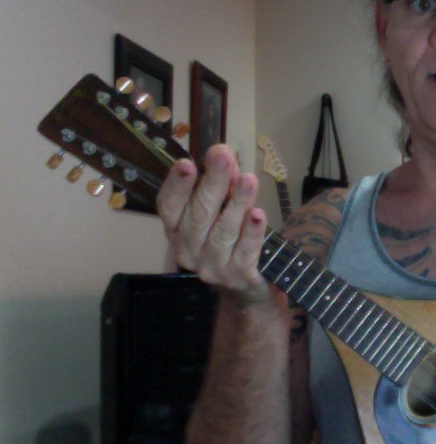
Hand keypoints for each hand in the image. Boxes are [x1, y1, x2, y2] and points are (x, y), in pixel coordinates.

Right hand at [158, 144, 270, 303]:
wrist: (244, 287)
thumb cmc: (227, 238)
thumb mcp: (220, 210)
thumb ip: (221, 186)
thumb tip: (223, 155)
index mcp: (176, 229)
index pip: (169, 207)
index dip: (176, 186)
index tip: (186, 163)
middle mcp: (188, 249)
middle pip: (199, 214)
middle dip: (213, 183)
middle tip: (223, 156)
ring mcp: (212, 265)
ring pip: (223, 232)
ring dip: (237, 204)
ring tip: (249, 180)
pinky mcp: (237, 276)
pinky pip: (245, 251)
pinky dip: (252, 233)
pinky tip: (258, 215)